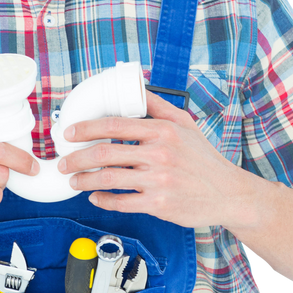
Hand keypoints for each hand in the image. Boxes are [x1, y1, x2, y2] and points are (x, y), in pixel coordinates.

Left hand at [57, 90, 254, 228]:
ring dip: (84, 181)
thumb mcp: (185, 124)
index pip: (114, 125)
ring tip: (74, 181)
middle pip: (105, 153)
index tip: (70, 133)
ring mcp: (159, 181)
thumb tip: (137, 87)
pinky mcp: (159, 205)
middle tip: (64, 163)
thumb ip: (158, 106)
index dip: (86, 128)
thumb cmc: (204, 159)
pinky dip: (103, 200)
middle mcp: (160, 154)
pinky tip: (96, 197)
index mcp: (163, 131)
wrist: (228, 193)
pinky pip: (121, 203)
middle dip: (76, 158)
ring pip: (108, 180)